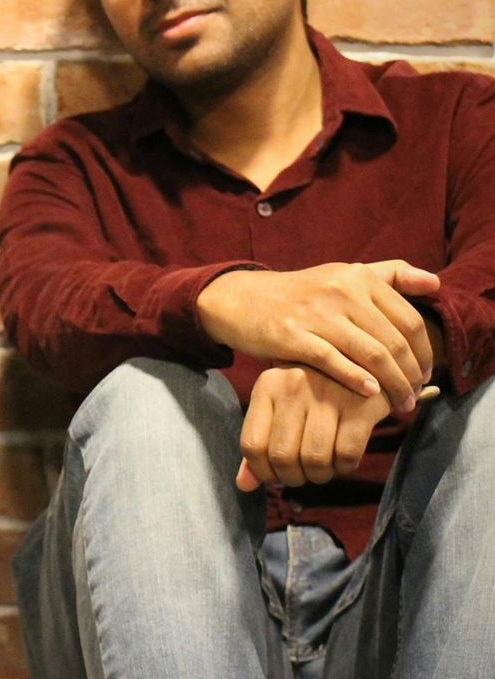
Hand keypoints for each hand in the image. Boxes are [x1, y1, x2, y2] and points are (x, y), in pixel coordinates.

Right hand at [197, 260, 438, 411]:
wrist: (243, 299)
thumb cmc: (299, 293)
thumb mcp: (342, 275)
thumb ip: (389, 275)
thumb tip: (435, 283)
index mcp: (357, 276)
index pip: (409, 319)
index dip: (424, 352)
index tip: (424, 373)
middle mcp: (340, 290)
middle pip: (394, 341)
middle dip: (411, 375)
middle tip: (414, 395)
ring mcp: (316, 313)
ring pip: (371, 356)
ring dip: (393, 385)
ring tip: (400, 403)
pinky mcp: (292, 336)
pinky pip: (335, 362)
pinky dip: (357, 380)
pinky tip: (370, 394)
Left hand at [236, 365, 390, 491]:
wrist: (363, 365)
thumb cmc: (313, 394)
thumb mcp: (280, 408)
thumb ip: (260, 444)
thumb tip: (244, 485)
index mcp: (267, 385)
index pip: (252, 445)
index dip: (263, 472)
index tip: (276, 476)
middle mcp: (293, 385)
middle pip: (283, 457)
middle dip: (293, 477)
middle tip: (303, 474)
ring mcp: (328, 393)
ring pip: (315, 460)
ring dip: (319, 475)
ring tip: (323, 468)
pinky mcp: (361, 406)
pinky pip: (346, 455)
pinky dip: (344, 468)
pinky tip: (344, 460)